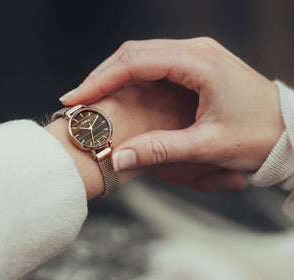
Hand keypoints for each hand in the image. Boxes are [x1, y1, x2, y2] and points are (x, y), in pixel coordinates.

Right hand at [61, 38, 281, 178]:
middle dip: (102, 76)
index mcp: (199, 63)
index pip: (136, 63)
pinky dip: (131, 79)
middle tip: (78, 100)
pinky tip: (119, 93)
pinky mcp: (197, 66)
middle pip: (134, 54)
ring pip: (142, 57)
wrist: (287, 130)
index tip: (78, 100)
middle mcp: (196, 51)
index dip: (102, 80)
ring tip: (92, 98)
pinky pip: (155, 66)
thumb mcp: (208, 146)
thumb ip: (161, 150)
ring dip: (114, 76)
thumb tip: (119, 157)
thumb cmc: (257, 136)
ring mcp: (197, 56)